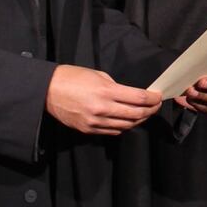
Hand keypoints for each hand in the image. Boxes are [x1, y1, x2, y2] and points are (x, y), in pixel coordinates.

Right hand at [46, 64, 163, 134]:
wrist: (48, 90)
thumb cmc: (73, 77)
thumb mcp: (99, 75)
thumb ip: (116, 87)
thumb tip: (132, 96)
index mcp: (106, 91)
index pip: (139, 98)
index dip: (153, 99)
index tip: (158, 96)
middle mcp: (103, 108)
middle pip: (137, 114)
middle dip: (151, 110)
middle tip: (156, 106)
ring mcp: (96, 122)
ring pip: (127, 125)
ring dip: (139, 120)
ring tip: (144, 113)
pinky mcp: (89, 130)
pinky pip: (113, 131)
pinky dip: (124, 126)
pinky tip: (127, 120)